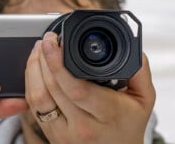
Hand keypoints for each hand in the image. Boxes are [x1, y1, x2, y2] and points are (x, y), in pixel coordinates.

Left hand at [25, 32, 155, 143]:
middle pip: (51, 89)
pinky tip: (35, 69)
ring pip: (37, 97)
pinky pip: (33, 107)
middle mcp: (81, 126)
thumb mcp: (143, 100)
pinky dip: (31, 84)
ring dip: (33, 69)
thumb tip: (131, 49)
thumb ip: (139, 73)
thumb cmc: (128, 127)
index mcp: (106, 115)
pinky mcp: (50, 133)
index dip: (58, 63)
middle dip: (43, 59)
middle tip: (46, 41)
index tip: (52, 43)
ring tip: (38, 51)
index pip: (76, 88)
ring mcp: (62, 132)